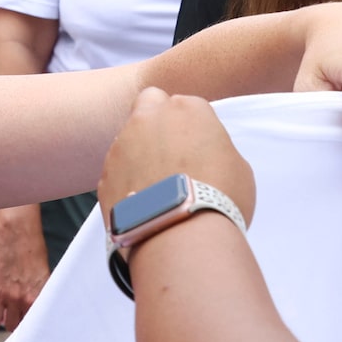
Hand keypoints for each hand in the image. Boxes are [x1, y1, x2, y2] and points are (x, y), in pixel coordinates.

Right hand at [0, 203, 49, 331]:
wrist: (18, 235)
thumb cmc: (33, 249)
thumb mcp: (44, 272)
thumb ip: (43, 290)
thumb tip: (44, 303)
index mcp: (44, 294)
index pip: (45, 320)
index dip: (43, 329)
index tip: (42, 333)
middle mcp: (29, 300)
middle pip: (28, 326)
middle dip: (27, 329)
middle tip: (26, 331)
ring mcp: (12, 298)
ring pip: (12, 325)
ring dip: (12, 327)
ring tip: (12, 327)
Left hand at [101, 88, 257, 227]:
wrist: (181, 237)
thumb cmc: (220, 200)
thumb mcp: (237, 166)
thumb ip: (213, 147)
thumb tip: (202, 156)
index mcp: (186, 109)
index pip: (186, 105)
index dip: (192, 127)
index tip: (198, 148)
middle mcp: (148, 118)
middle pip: (148, 104)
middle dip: (157, 120)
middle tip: (171, 151)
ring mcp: (121, 145)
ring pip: (128, 138)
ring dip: (140, 152)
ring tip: (157, 186)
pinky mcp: (104, 175)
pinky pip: (116, 170)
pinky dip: (126, 180)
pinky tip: (142, 202)